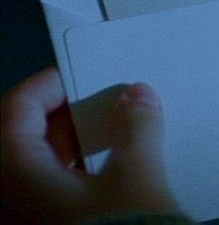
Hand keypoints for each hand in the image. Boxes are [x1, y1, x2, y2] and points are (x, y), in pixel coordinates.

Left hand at [1, 67, 179, 223]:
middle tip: (105, 102)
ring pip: (40, 163)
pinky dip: (78, 169)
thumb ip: (138, 127)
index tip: (78, 74)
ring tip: (115, 131)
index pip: (16, 109)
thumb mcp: (137, 176)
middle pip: (26, 135)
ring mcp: (29, 215)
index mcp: (16, 175)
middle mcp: (12, 196)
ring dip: (75, 142)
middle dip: (68, 114)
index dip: (48, 85)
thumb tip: (139, 96)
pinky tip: (112, 166)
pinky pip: (54, 186)